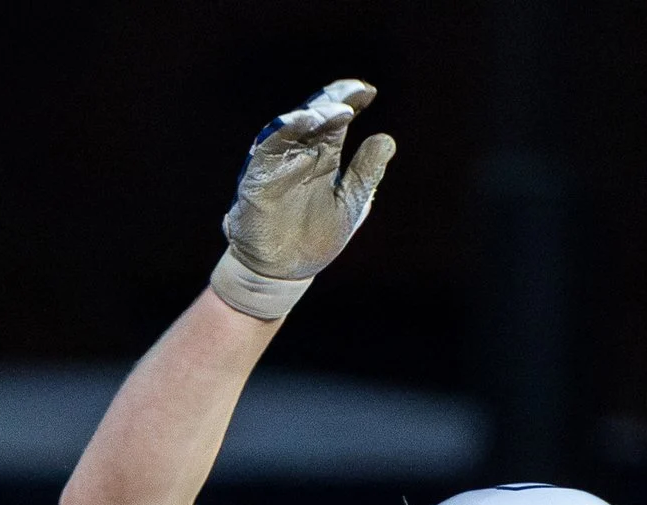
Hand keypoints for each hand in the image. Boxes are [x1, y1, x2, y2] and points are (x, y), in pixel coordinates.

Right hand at [211, 81, 395, 318]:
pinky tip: (308, 121)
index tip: (369, 91)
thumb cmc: (315, 238)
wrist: (284, 272)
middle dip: (336, 99)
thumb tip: (387, 140)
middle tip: (356, 93)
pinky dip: (286, 128)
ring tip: (340, 110)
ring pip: (295, 124)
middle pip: (318, 113)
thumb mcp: (350, 204)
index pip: (337, 118)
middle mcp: (301, 151)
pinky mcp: (259, 172)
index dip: (352, 100)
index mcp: (324, 155)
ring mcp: (279, 160)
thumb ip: (365, 173)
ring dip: (317, 113)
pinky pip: (270, 144)